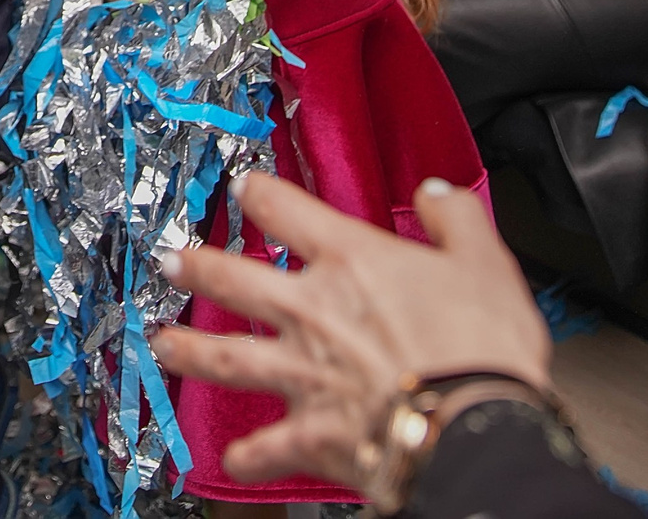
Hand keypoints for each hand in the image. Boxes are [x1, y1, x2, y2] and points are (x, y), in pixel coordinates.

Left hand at [153, 173, 550, 489]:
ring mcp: (303, 372)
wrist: (475, 428)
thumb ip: (455, 218)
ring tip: (163, 344)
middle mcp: (312, 310)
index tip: (246, 189)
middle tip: (172, 261)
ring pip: (226, 357)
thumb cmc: (482, 349)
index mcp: (351, 260)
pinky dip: (249, 455)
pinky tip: (231, 458)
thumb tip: (436, 194)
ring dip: (189, 352)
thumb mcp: (484, 262)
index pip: (287, 210)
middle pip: (234, 279)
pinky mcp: (310, 432)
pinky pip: (267, 446)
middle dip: (197, 267)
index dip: (261, 194)